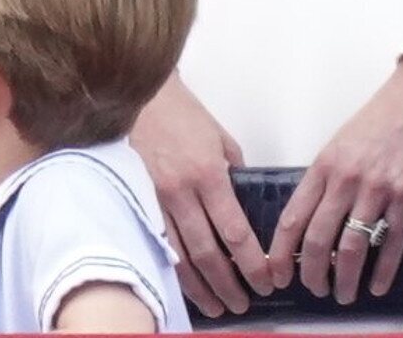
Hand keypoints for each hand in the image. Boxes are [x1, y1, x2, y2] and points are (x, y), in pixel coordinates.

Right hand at [130, 74, 272, 316]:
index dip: (252, 262)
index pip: (234, 232)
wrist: (141, 96)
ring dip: (199, 286)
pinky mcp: (136, 200)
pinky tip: (183, 284)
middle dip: (228, 284)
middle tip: (243, 303)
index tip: (266, 280)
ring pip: (177, 255)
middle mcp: (180, 192)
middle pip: (207, 252)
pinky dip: (171, 267)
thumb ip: (234, 176)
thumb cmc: (184, 115)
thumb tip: (243, 206)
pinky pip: (156, 242)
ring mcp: (154, 198)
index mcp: (208, 175)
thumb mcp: (222, 141)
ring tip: (215, 305)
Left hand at [266, 56, 402, 304]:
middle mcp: (345, 179)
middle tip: (313, 290)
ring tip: (343, 294)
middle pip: (318, 238)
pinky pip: (391, 242)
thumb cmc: (381, 119)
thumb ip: (326, 179)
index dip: (280, 251)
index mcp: (323, 166)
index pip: (292, 217)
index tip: (275, 272)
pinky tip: (376, 285)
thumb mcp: (340, 144)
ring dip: (346, 277)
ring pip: (352, 246)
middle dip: (311, 272)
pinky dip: (382, 270)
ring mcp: (377, 189)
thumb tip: (313, 217)